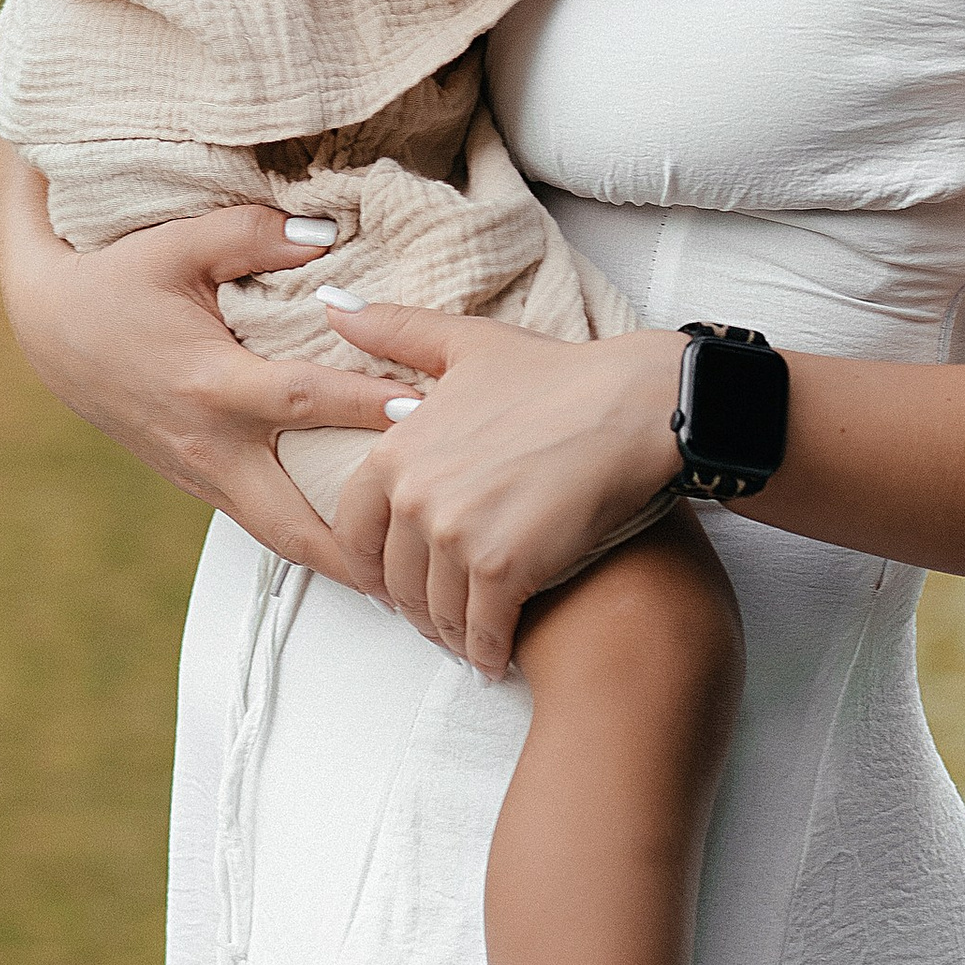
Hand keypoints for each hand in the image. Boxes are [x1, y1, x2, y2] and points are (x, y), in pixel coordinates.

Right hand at [0, 127, 400, 579]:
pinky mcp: (198, 480)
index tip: (427, 411)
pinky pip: (260, 520)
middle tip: (419, 563)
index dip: (366, 406)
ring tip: (402, 572)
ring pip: (277, 538)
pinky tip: (352, 538)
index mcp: (210, 384)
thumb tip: (329, 236)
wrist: (51, 327)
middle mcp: (209, 444)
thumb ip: (254, 235)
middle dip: (357, 551)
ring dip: (337, 559)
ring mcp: (201, 473)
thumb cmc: (114, 282)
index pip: (304, 400)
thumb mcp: (178, 243)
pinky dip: (306, 534)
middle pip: (293, 522)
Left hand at [319, 299, 687, 673]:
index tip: (388, 582)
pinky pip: (482, 630)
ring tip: (467, 639)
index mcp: (396, 452)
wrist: (632, 408)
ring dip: (450, 634)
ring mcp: (457, 537)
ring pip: (436, 612)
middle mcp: (415, 497)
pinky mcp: (505, 570)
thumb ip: (393, 331)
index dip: (369, 563)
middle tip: (434, 617)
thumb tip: (331, 307)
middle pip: (394, 581)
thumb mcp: (466, 344)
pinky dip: (487, 651)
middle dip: (412, 605)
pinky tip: (497, 658)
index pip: (353, 531)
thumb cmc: (558, 376)